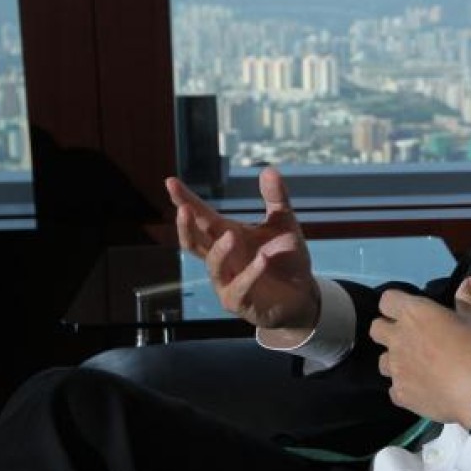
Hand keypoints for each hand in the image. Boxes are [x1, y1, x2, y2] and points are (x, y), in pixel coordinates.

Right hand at [165, 167, 318, 340]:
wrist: (301, 293)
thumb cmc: (285, 257)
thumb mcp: (283, 223)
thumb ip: (276, 198)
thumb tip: (269, 169)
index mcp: (226, 234)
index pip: (200, 216)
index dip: (184, 200)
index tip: (170, 181)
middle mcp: (221, 257)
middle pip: (193, 241)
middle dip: (187, 226)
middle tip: (184, 209)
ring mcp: (226, 280)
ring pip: (213, 264)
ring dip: (220, 250)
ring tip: (232, 235)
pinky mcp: (238, 301)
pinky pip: (239, 287)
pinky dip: (251, 273)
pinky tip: (263, 260)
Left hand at [369, 276, 470, 426]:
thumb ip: (467, 299)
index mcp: (414, 314)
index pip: (387, 300)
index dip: (396, 304)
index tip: (410, 310)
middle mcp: (398, 339)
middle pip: (376, 329)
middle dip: (388, 330)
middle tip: (410, 337)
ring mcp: (396, 369)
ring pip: (382, 361)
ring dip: (395, 361)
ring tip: (417, 366)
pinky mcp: (401, 395)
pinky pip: (394, 389)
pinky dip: (405, 387)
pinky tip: (422, 389)